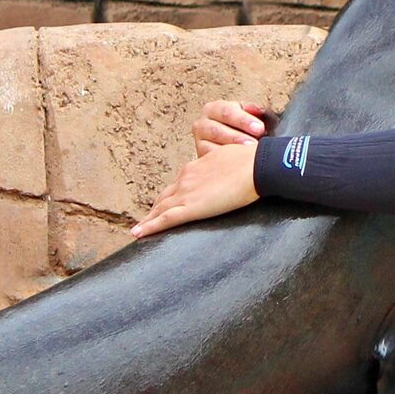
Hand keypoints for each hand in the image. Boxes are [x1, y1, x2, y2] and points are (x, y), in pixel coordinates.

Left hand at [131, 143, 259, 238]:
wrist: (256, 166)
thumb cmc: (251, 161)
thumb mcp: (231, 159)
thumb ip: (223, 168)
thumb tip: (230, 172)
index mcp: (196, 167)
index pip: (178, 184)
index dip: (170, 196)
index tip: (164, 203)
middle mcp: (186, 178)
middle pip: (165, 197)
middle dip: (155, 208)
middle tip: (146, 220)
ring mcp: (186, 192)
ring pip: (160, 209)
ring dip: (148, 219)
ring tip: (139, 230)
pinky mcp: (191, 207)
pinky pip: (164, 219)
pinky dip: (149, 227)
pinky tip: (138, 233)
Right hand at [192, 99, 276, 156]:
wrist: (230, 140)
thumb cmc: (240, 125)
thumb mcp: (247, 114)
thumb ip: (253, 111)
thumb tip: (259, 111)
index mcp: (214, 109)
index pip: (227, 112)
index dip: (244, 120)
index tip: (259, 128)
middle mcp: (202, 124)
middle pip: (217, 130)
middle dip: (237, 138)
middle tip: (253, 144)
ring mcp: (199, 141)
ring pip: (212, 148)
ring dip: (231, 152)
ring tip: (247, 155)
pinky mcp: (201, 156)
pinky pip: (210, 161)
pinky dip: (224, 164)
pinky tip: (236, 165)